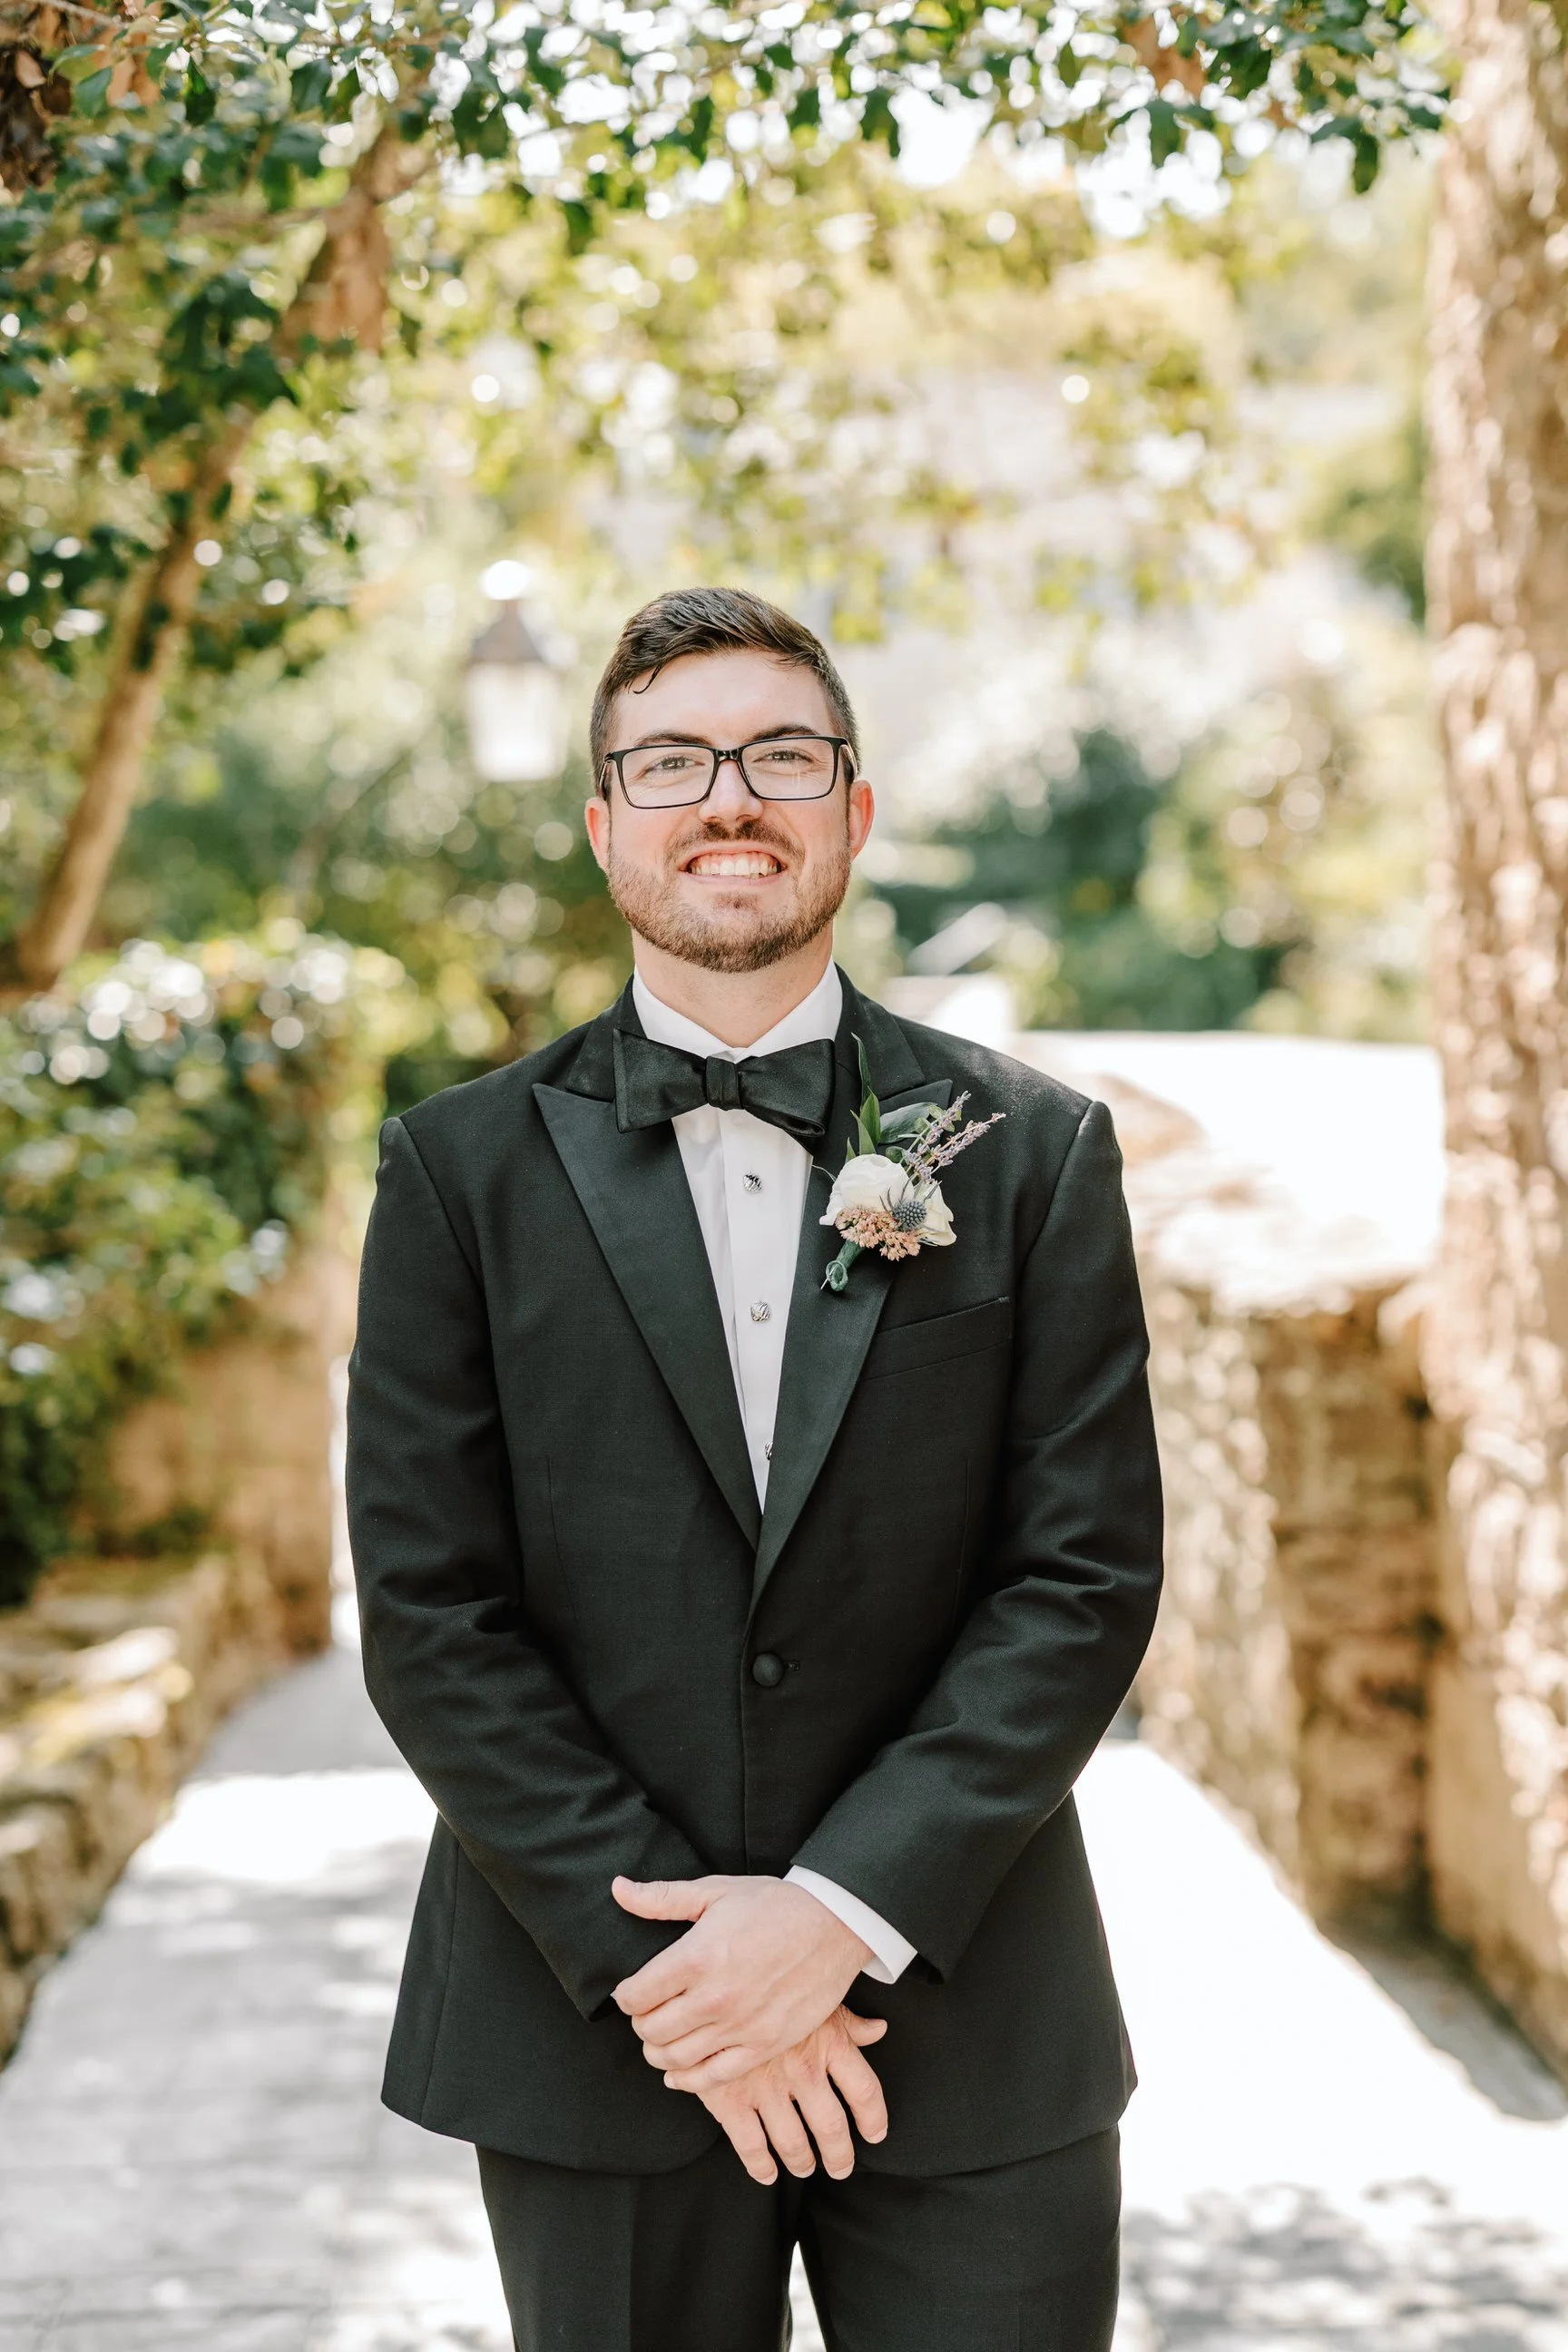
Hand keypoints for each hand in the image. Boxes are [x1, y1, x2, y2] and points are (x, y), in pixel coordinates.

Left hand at [611, 1873, 872, 2086]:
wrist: (835, 1924)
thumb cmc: (774, 1904)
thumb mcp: (715, 1891)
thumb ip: (661, 1897)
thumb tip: (618, 1889)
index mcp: (697, 1956)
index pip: (635, 1996)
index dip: (626, 1996)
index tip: (631, 1991)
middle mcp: (714, 1997)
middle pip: (651, 2030)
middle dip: (640, 2024)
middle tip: (646, 2014)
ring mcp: (740, 2025)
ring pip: (675, 2058)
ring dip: (658, 2052)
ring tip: (660, 2040)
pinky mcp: (764, 2045)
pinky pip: (713, 2077)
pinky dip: (687, 2080)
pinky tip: (678, 2072)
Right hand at [687, 2006, 889, 2184]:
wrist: (709, 1983)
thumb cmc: (769, 1986)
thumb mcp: (812, 1996)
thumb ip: (848, 2021)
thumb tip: (879, 2029)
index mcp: (828, 2041)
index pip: (865, 2091)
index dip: (874, 2119)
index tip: (875, 2134)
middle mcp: (801, 2068)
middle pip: (832, 2127)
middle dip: (839, 2155)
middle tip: (840, 2167)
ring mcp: (765, 2085)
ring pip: (794, 2143)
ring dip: (802, 2162)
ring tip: (804, 2167)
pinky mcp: (730, 2097)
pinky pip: (751, 2146)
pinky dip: (761, 2166)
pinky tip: (767, 2172)